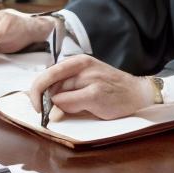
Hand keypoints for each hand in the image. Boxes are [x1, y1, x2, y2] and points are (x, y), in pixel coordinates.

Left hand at [27, 55, 154, 119]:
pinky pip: (68, 104)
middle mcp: (82, 66)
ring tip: (83, 105)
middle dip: (49, 102)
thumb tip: (43, 101)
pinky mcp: (95, 93)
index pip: (47, 74)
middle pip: (50, 86)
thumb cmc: (109, 88)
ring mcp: (89, 78)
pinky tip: (85, 108)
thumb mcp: (86, 80)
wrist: (137, 92)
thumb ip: (65, 86)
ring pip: (58, 96)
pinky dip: (69, 110)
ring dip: (63, 106)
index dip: (36, 91)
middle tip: (56, 111)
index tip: (36, 105)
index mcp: (78, 61)